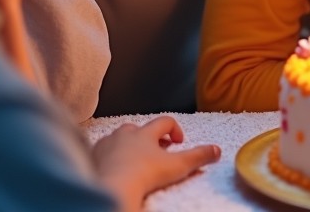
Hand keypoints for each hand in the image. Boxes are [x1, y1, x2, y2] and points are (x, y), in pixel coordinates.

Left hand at [92, 116, 220, 210]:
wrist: (112, 188)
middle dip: (149, 137)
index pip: (164, 121)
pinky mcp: (92, 157)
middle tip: (156, 152)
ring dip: (128, 146)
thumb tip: (217, 150)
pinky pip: (101, 152)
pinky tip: (115, 168)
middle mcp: (125, 134)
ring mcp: (107, 144)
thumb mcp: (177, 167)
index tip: (178, 142)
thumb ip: (199, 157)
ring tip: (134, 160)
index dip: (174, 129)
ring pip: (118, 138)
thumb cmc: (144, 175)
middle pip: (139, 128)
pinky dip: (110, 156)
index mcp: (145, 132)